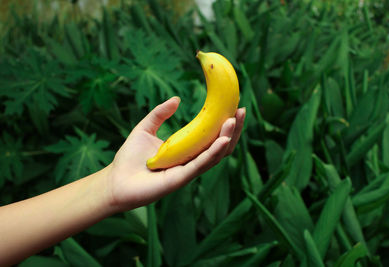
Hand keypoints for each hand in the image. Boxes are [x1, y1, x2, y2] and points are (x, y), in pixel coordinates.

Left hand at [106, 96, 245, 211]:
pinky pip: (201, 164)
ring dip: (227, 138)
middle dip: (233, 129)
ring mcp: (187, 171)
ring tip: (234, 120)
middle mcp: (191, 161)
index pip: (212, 137)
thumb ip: (159, 113)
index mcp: (187, 151)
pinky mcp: (180, 178)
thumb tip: (177, 98)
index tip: (234, 106)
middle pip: (220, 146)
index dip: (224, 123)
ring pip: (215, 155)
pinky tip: (223, 139)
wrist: (114, 181)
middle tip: (241, 110)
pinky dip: (213, 152)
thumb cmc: (128, 158)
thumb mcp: (145, 128)